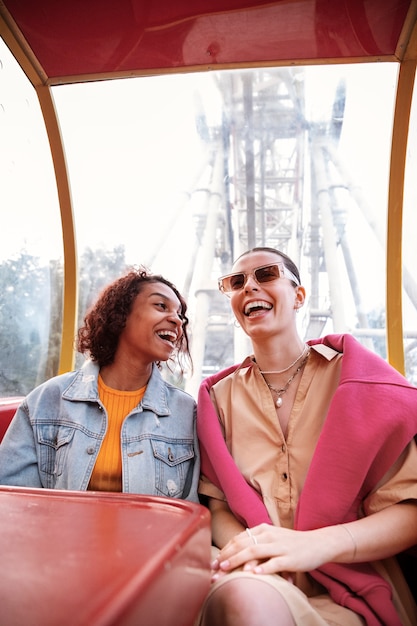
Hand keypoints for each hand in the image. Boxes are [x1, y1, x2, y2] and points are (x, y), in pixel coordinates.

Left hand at [213, 523, 336, 575]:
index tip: (213, 561)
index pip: (239, 538)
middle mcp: (270, 535)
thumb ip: (256, 541)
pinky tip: (254, 574)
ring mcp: (280, 546)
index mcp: (264, 529)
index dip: (225, 549)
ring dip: (238, 560)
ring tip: (226, 568)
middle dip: (226, 556)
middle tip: (214, 567)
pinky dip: (263, 568)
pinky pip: (275, 563)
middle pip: (243, 544)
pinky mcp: (291, 558)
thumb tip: (236, 548)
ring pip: (255, 551)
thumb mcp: (272, 537)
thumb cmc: (292, 543)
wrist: (318, 543)